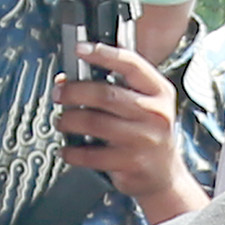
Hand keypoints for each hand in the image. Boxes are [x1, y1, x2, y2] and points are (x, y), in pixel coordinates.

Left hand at [55, 41, 200, 217]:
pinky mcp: (131, 163)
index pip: (131, 64)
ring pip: (95, 123)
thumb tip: (69, 79)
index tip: (79, 49)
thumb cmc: (149, 135)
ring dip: (70, 121)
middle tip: (59, 93)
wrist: (165, 176)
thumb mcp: (146, 105)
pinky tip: (67, 149)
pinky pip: (92, 155)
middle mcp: (154, 114)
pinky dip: (73, 152)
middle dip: (75, 91)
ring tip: (61, 121)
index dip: (103, 54)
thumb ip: (116, 88)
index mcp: (159, 92)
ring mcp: (144, 140)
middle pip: (106, 94)